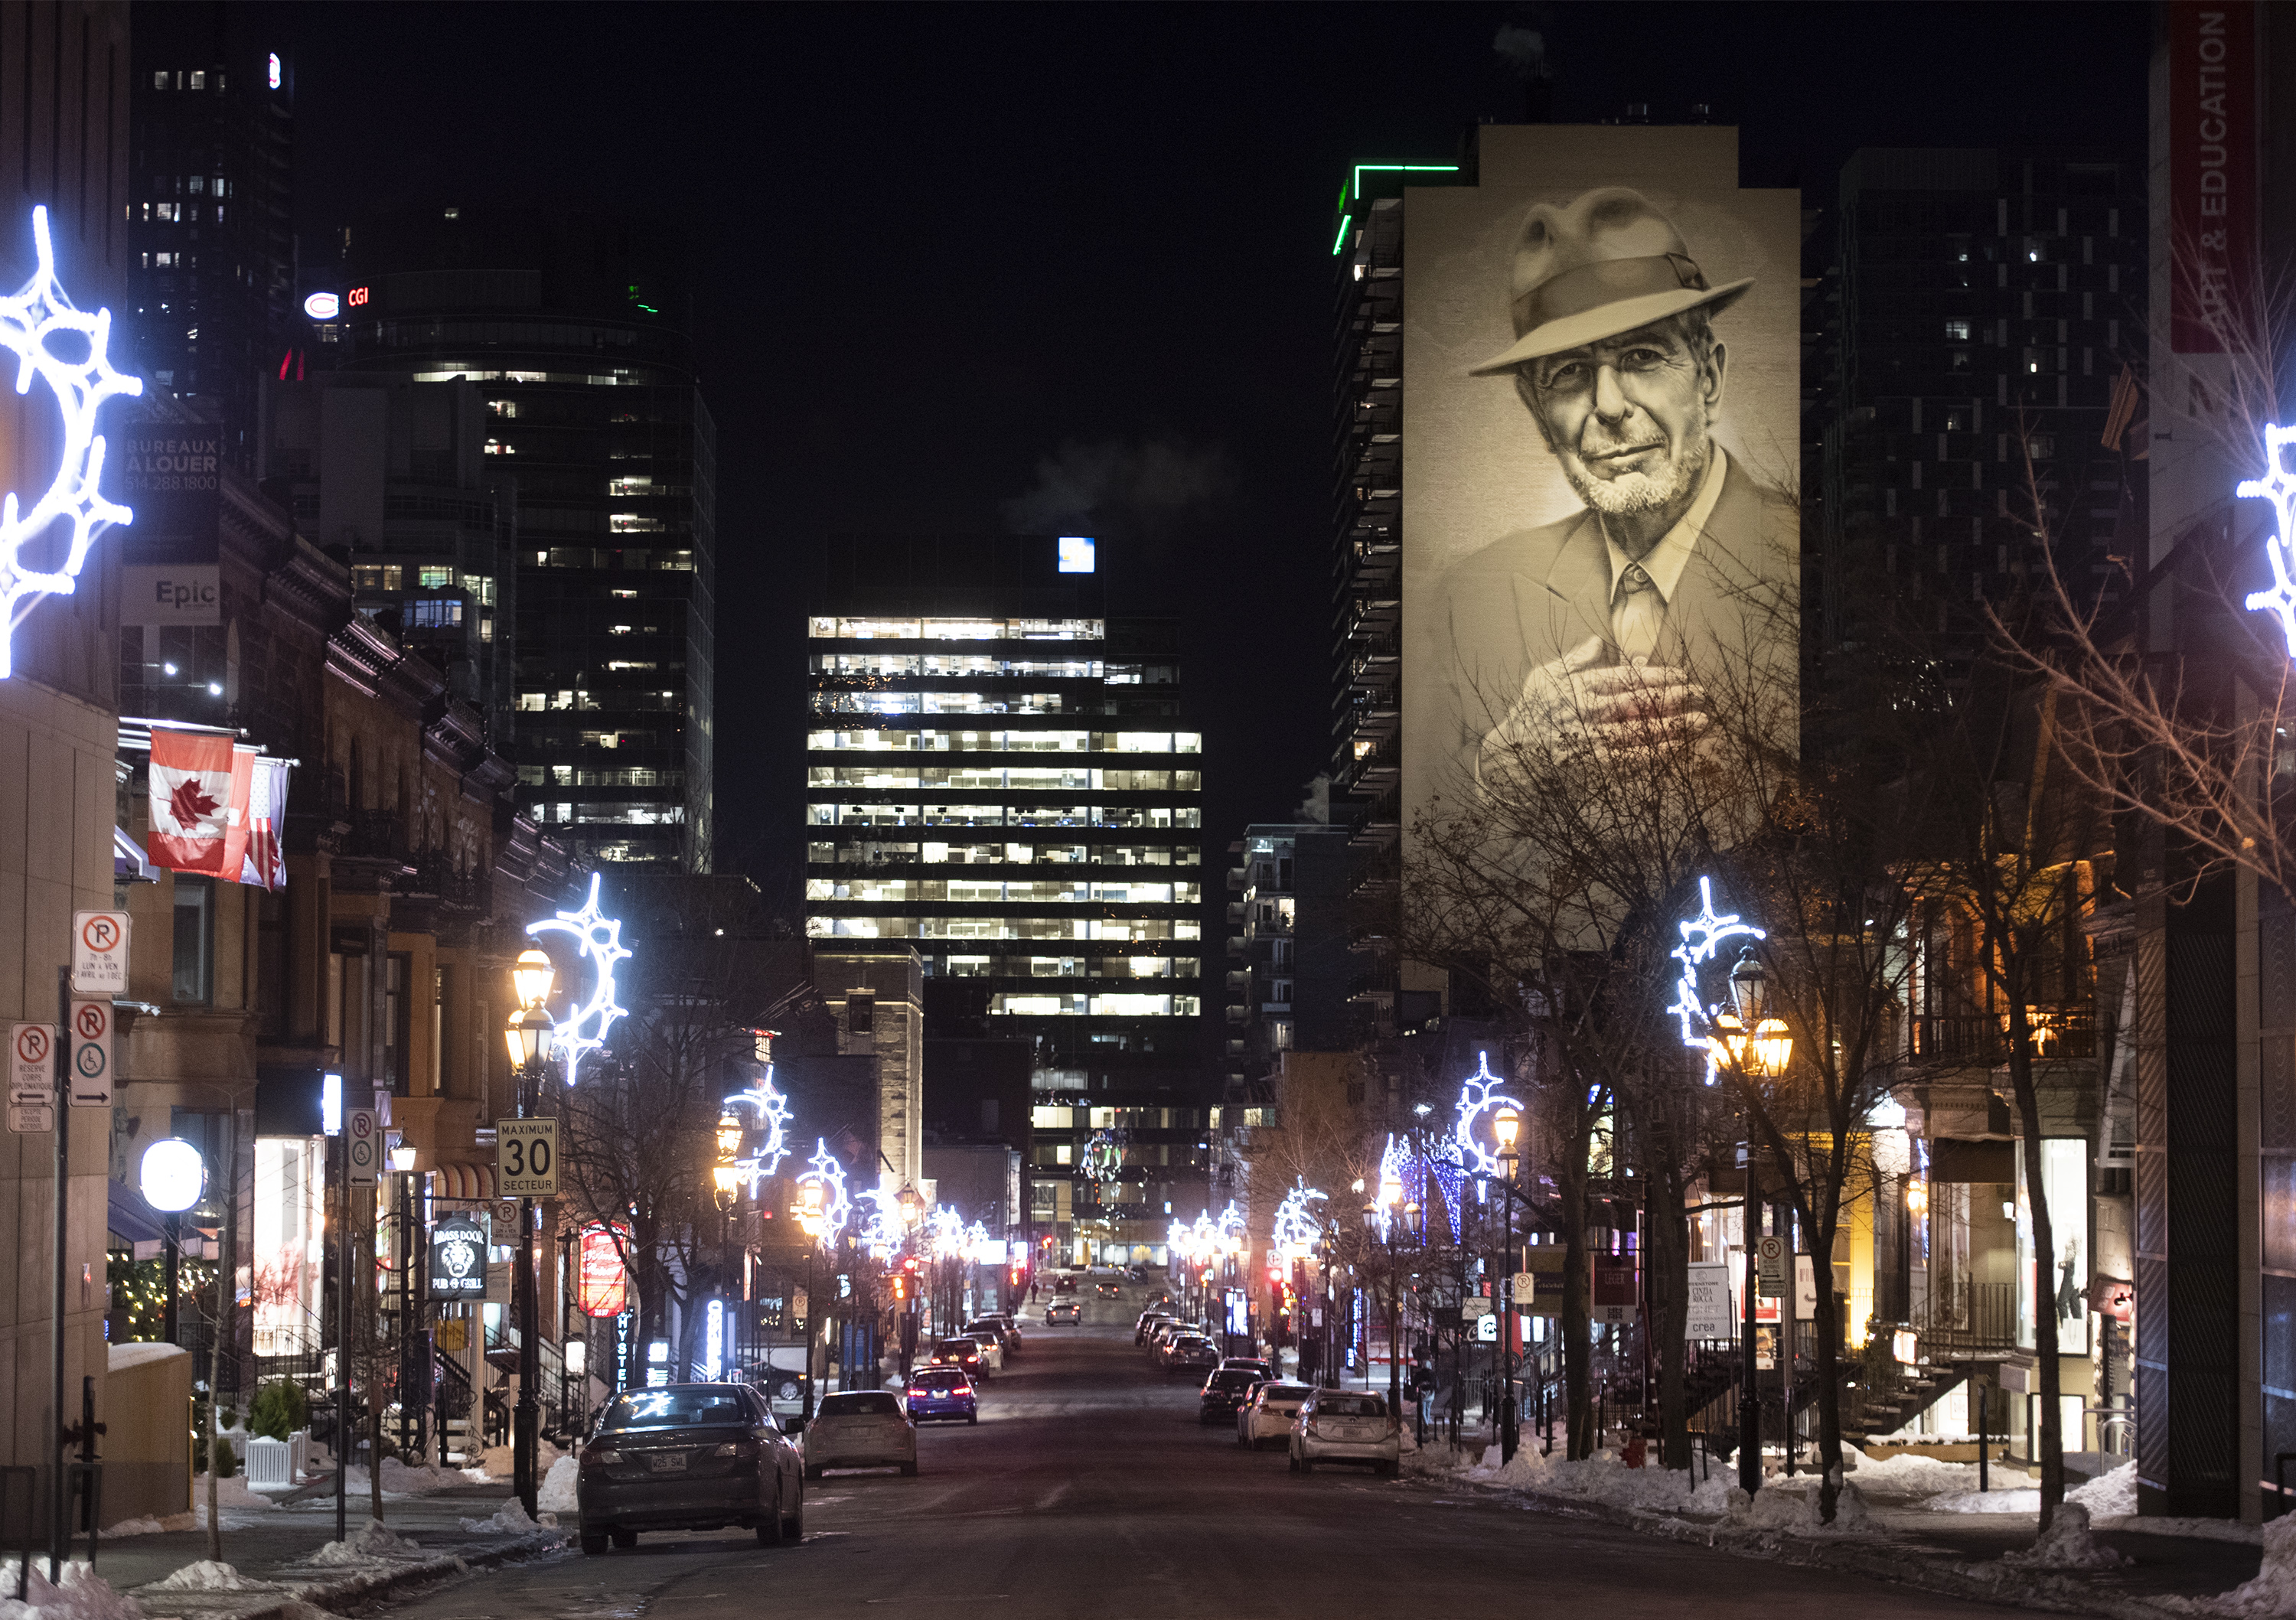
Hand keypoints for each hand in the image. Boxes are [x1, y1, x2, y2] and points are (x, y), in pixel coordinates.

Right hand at [1478, 636, 1708, 779]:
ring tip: (1701, 722)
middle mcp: (1588, 711)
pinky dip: (1656, 754)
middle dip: (1674, 698)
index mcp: (1579, 686)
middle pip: (1639, 703)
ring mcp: (1592, 739)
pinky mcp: (1593, 764)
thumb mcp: (1544, 677)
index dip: (1658, 676)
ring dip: (1673, 727)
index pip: (1626, 678)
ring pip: (1640, 731)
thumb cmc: (1529, 713)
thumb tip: (1600, 641)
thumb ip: (1575, 659)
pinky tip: (1677, 750)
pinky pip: (1630, 758)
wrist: (1510, 755)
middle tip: (1702, 695)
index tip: (1682, 676)